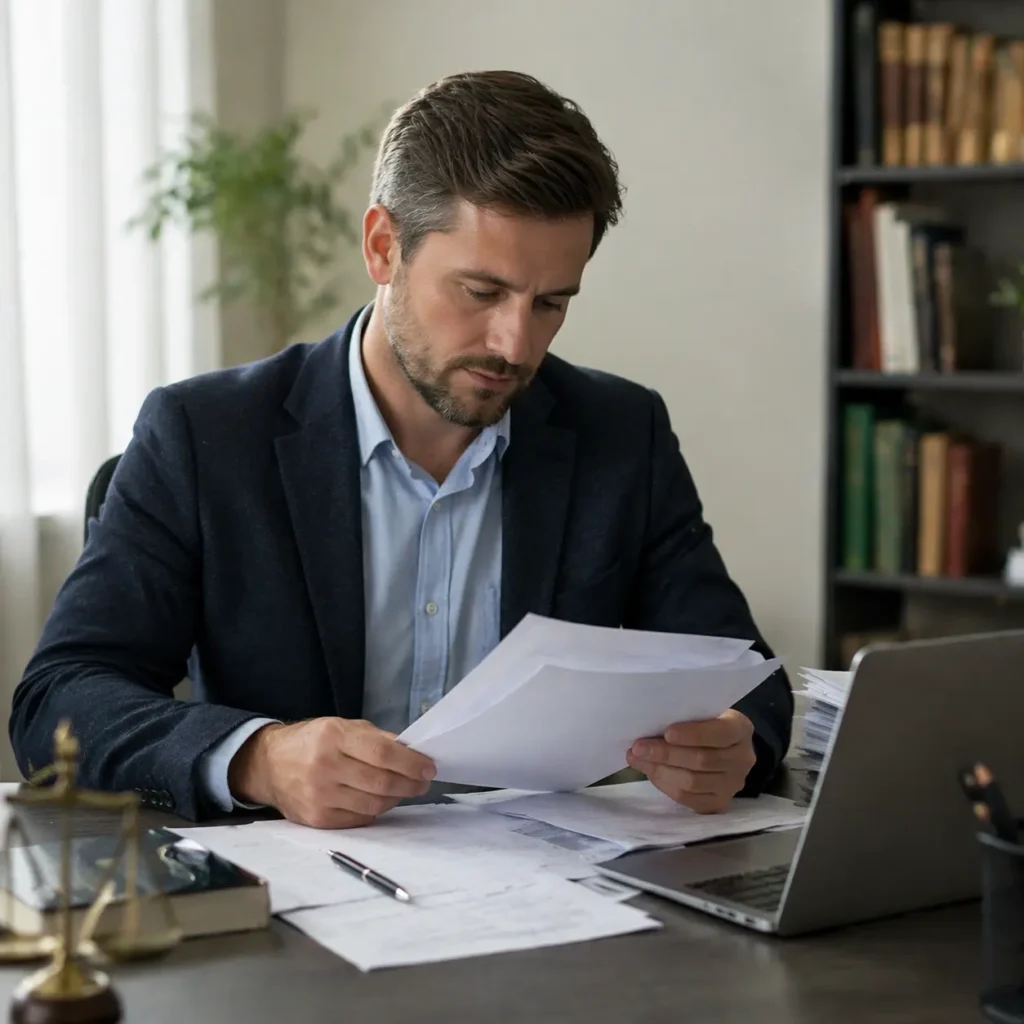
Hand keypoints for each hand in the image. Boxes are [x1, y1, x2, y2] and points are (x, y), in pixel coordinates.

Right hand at [228, 718, 435, 828]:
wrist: (269, 764)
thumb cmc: (313, 741)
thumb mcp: (343, 726)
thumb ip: (377, 739)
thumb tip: (413, 752)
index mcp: (334, 736)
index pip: (382, 753)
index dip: (410, 762)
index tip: (429, 767)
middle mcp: (325, 766)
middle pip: (381, 782)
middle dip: (410, 783)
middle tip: (423, 781)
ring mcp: (319, 796)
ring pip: (373, 804)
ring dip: (396, 798)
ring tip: (404, 789)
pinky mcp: (317, 819)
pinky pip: (359, 819)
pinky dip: (376, 810)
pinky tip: (381, 800)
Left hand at [625, 709, 755, 813]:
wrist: (725, 749)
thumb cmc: (707, 724)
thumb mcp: (704, 712)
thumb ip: (686, 717)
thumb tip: (650, 726)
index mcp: (740, 729)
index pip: (719, 733)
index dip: (693, 734)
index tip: (667, 732)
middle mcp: (742, 759)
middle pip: (702, 760)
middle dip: (665, 754)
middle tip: (638, 747)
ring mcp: (732, 784)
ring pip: (692, 782)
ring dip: (659, 771)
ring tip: (636, 759)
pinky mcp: (719, 803)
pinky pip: (688, 799)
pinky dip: (665, 785)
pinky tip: (651, 773)